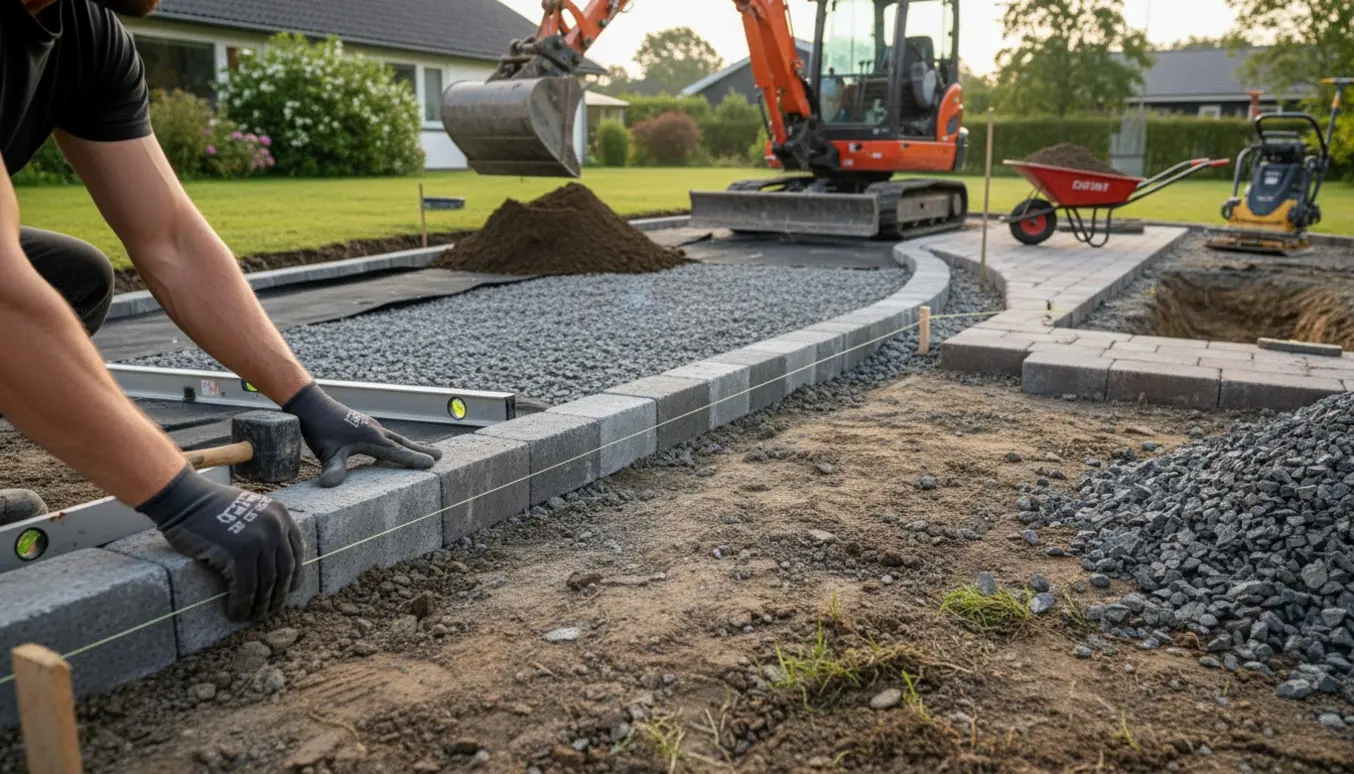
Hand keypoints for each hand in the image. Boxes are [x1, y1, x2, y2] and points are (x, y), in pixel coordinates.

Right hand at [137, 466, 304, 621]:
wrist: (185, 499)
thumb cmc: (210, 507)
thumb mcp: (250, 509)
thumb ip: (264, 529)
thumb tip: (271, 563)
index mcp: (280, 515)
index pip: (297, 550)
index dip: (295, 574)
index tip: (288, 590)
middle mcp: (275, 527)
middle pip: (284, 570)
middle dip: (278, 595)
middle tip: (269, 610)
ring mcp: (259, 540)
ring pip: (267, 583)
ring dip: (260, 605)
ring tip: (251, 617)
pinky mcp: (239, 554)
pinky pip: (246, 588)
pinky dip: (242, 604)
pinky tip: (235, 613)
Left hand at [282, 382, 442, 486]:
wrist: (311, 405)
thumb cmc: (320, 428)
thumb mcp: (326, 452)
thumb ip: (333, 468)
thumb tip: (330, 485)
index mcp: (372, 437)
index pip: (398, 451)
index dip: (414, 459)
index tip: (431, 464)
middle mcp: (375, 430)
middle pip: (404, 442)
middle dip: (421, 450)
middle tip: (440, 456)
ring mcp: (370, 426)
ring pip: (396, 438)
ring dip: (411, 445)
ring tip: (423, 451)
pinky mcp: (362, 425)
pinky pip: (386, 436)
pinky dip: (397, 442)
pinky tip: (393, 447)